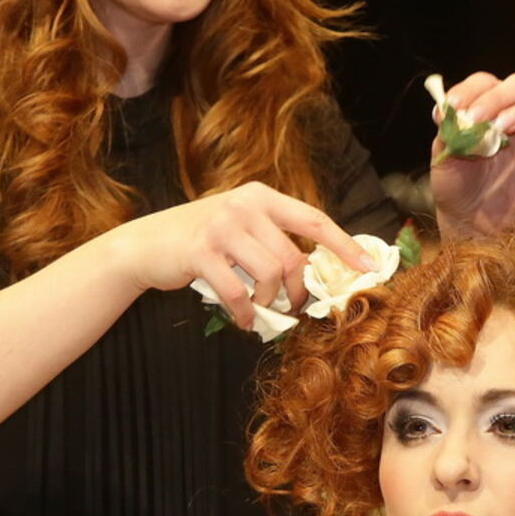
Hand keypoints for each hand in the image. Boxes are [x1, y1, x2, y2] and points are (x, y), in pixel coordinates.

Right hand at [109, 182, 373, 329]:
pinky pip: (237, 291)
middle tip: (290, 307)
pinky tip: (244, 319)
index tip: (368, 267)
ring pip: (270, 275)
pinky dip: (245, 312)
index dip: (344, 245)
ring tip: (261, 309)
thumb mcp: (240, 226)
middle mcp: (244, 205)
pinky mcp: (200, 252)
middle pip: (293, 258)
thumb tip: (315, 273)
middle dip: (297, 291)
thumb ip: (273, 239)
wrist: (146, 245)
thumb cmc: (202, 240)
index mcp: (261, 196)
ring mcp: (221, 226)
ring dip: (270, 301)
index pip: (313, 220)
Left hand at [427, 71, 514, 237]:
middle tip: (478, 119)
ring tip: (503, 127)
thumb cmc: (456, 185)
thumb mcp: (443, 158)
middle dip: (498, 98)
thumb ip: (450, 134)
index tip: (454, 109)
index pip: (485, 82)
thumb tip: (451, 113)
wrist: (471, 221)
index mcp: (486, 107)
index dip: (470, 90)